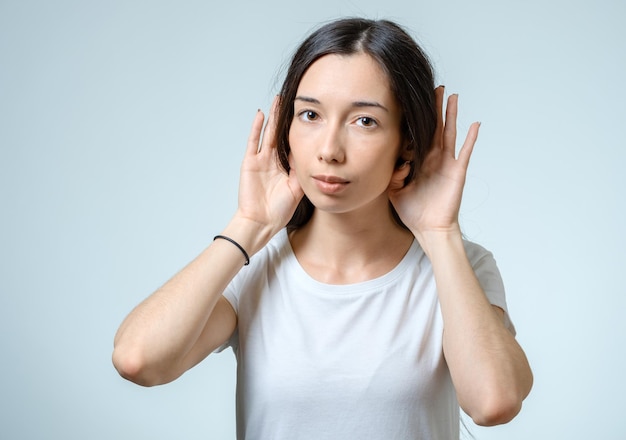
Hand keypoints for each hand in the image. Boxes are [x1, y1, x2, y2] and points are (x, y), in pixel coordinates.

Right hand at [236, 97, 303, 236]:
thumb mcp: (298, 190)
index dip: (301, 133)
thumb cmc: (279, 211)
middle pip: (281, 135)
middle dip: (286, 119)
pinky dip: (256, 127)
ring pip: (268, 134)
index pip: (294, 145)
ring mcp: (261, 160)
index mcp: (286, 168)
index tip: (310, 118)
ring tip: (277, 100)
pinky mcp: (249, 162)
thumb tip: (312, 155)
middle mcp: (273, 162)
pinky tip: (261, 114)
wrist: (261, 222)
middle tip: (293, 102)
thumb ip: (303, 172)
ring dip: (273, 118)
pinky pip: (253, 141)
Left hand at [388, 86, 479, 238]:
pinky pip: (465, 152)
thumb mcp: (394, 190)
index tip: (413, 101)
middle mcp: (434, 159)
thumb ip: (392, 174)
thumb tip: (395, 161)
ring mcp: (447, 164)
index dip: (417, 120)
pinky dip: (470, 138)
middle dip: (435, 108)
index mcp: (420, 161)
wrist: (429, 228)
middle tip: (435, 88)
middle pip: (435, 128)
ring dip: (451, 115)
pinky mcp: (457, 172)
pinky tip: (475, 124)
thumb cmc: (413, 211)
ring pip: (449, 133)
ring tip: (452, 96)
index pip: (418, 136)